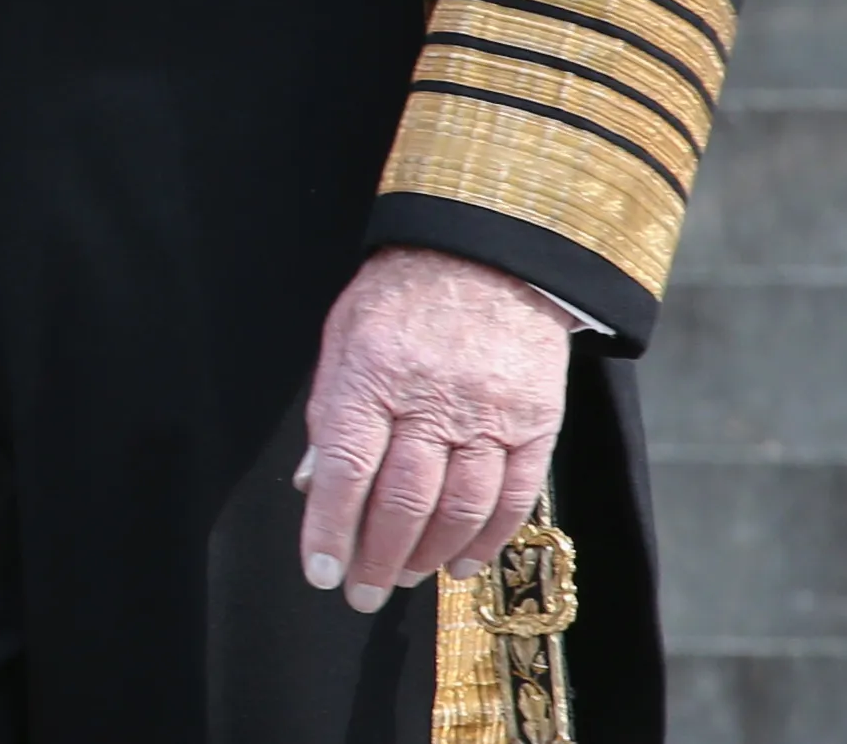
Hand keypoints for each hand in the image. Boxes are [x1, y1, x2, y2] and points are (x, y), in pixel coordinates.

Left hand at [297, 246, 577, 610]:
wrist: (489, 254)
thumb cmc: (401, 296)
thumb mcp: (344, 336)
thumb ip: (329, 410)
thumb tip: (311, 483)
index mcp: (372, 375)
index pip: (344, 467)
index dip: (330, 526)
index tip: (320, 572)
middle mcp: (431, 400)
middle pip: (404, 499)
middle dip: (378, 557)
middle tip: (361, 591)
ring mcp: (489, 414)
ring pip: (459, 507)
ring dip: (429, 555)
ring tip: (404, 577)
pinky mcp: (535, 424)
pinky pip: (513, 497)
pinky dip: (486, 539)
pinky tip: (461, 562)